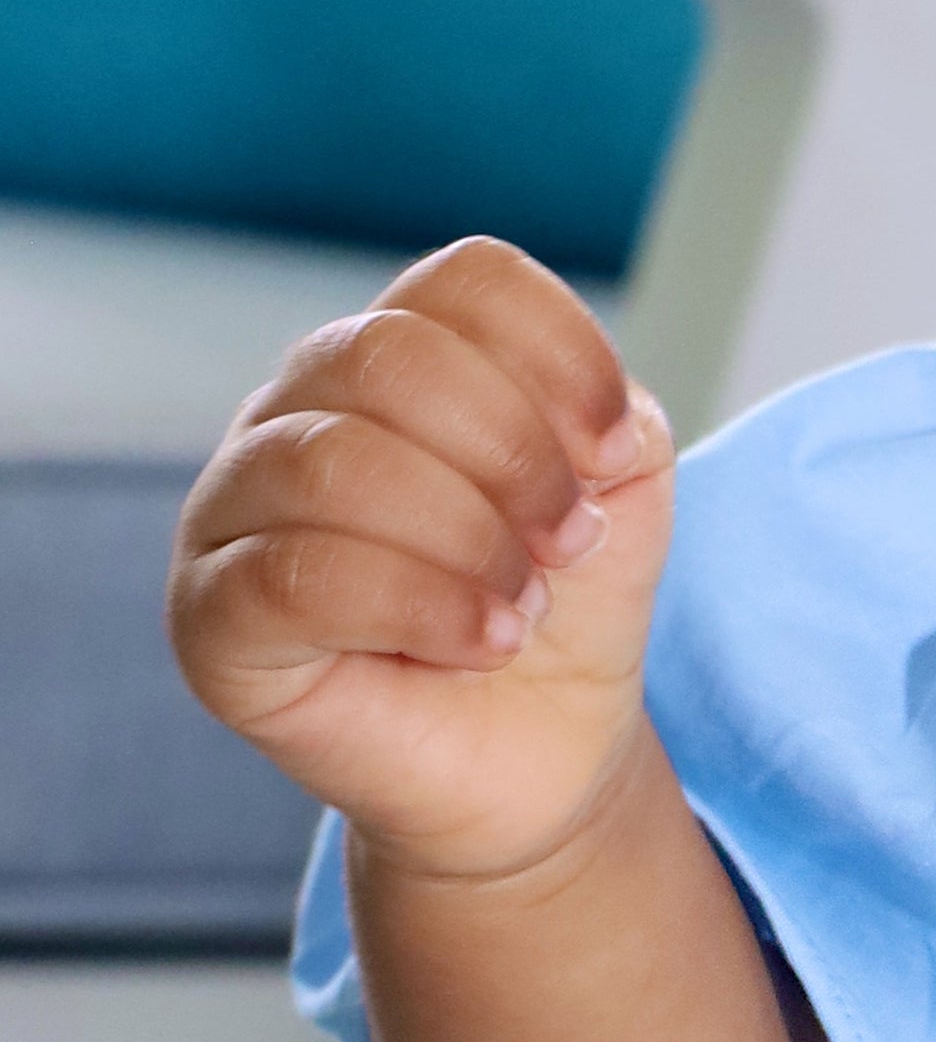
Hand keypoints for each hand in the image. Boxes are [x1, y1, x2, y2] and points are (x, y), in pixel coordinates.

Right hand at [171, 240, 677, 882]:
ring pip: (333, 461)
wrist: (535, 758)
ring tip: (520, 610)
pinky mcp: (209, 618)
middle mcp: (293, 411)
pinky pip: (292, 574)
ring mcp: (233, 508)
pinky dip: (416, 606)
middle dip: (512, 454)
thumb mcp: (621, 497)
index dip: (560, 356)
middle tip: (569, 544)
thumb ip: (613, 423)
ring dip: (467, 539)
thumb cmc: (560, 612)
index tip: (616, 455)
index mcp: (391, 358)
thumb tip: (581, 426)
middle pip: (389, 354)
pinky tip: (479, 645)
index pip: (462, 283)